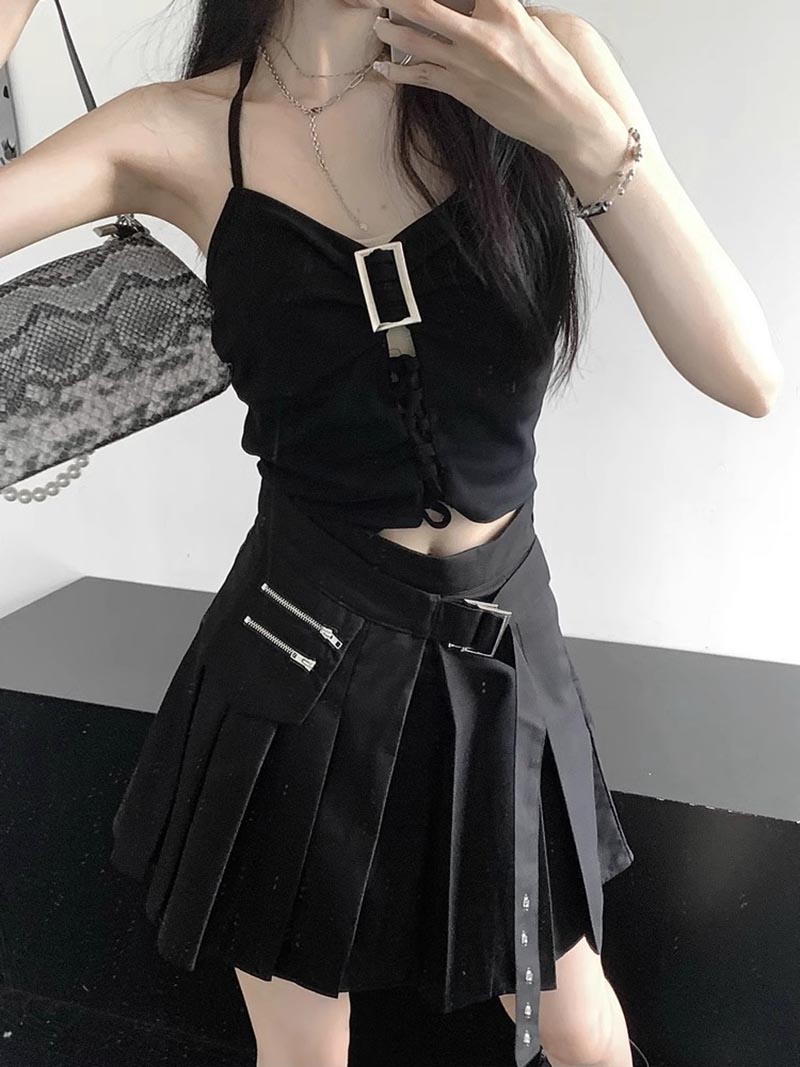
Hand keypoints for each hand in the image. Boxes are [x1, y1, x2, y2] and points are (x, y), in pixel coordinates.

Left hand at [371, 0, 611, 161]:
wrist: (565, 117)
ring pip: (415, 40)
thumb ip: (507, 14)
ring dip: (391, 30)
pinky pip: (421, 78)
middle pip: (424, 5)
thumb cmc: (558, 73)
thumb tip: (487, 9)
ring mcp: (468, 64)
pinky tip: (383, 68)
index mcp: (505, 8)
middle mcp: (482, 32)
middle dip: (398, 0)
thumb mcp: (536, 28)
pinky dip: (397, 72)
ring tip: (380, 25)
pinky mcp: (462, 91)